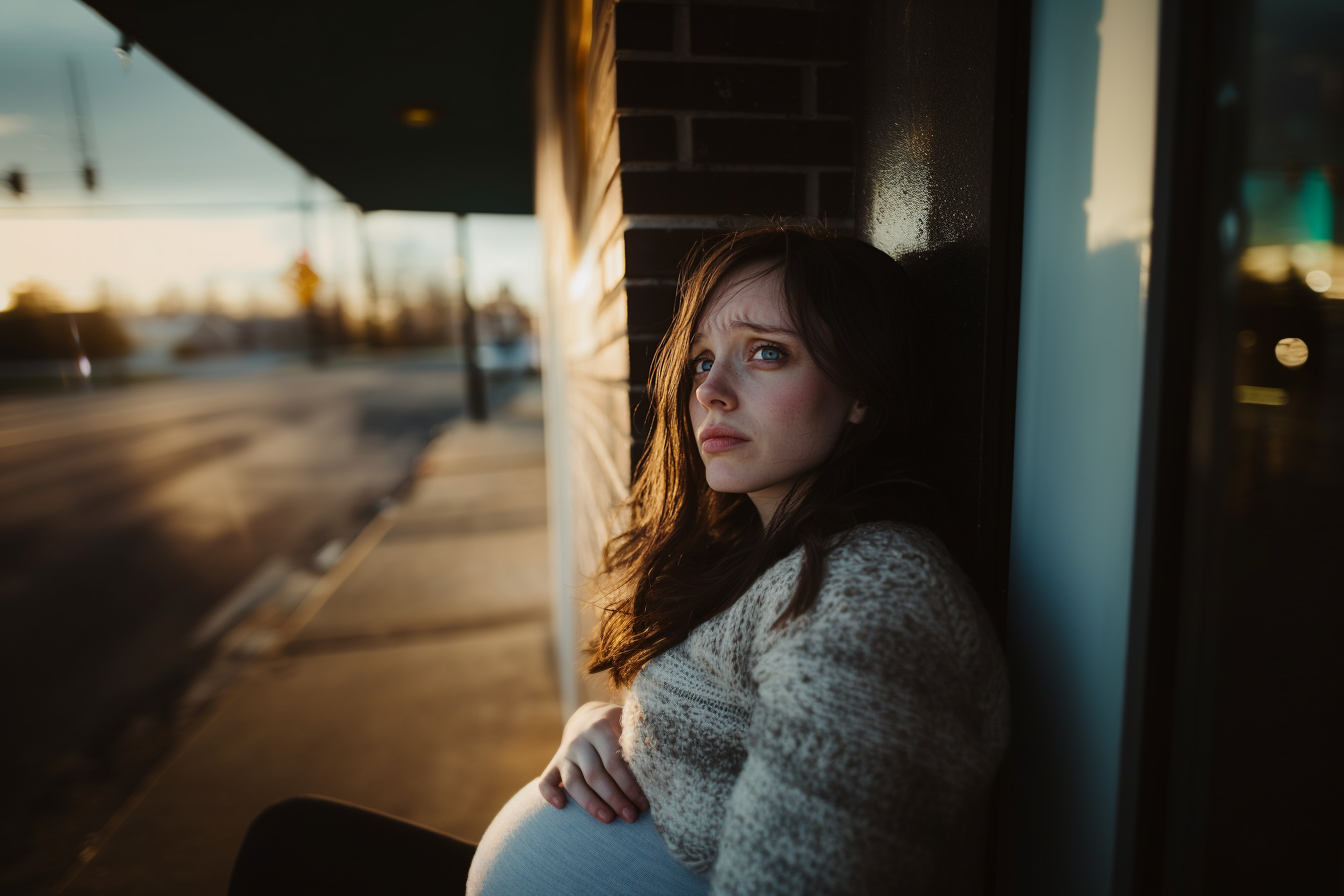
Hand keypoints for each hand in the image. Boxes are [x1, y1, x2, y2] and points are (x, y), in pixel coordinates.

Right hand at [539, 701, 648, 823]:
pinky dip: (549, 794)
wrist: (589, 717)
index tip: (644, 803)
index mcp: (601, 727)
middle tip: (632, 817)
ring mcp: (565, 752)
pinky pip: (546, 780)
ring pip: (573, 782)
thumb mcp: (630, 724)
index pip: (615, 762)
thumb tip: (666, 766)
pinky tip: (561, 807)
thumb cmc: (620, 727)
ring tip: (608, 820)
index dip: (630, 785)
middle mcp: (580, 740)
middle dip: (615, 799)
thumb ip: (642, 740)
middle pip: (596, 775)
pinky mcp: (554, 764)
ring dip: (590, 803)